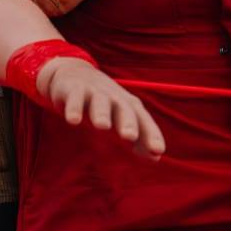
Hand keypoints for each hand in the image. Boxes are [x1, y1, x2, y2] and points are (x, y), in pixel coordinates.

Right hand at [35, 57, 164, 160]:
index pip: (143, 120)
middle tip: (130, 136)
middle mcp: (115, 98)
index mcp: (129, 106)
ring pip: (100, 102)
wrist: (77, 73)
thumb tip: (156, 157)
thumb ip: (139, 138)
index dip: (151, 134)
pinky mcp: (74, 88)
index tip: (157, 150)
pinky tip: (73, 120)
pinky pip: (75, 98)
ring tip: (103, 126)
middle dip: (128, 122)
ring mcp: (94, 92)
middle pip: (124, 109)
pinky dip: (74, 107)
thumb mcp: (122, 118)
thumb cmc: (106, 103)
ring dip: (102, 113)